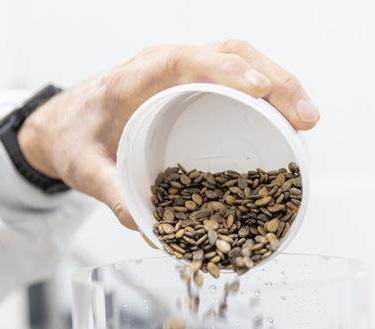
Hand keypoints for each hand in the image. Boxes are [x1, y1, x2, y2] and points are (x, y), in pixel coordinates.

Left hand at [18, 40, 319, 228]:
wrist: (65, 125)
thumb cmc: (75, 138)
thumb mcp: (84, 168)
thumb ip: (109, 193)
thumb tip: (148, 227)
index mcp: (139, 75)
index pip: (186, 59)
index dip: (226, 70)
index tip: (259, 89)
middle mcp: (168, 65)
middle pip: (231, 54)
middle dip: (274, 80)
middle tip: (304, 116)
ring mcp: (186, 72)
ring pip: (243, 62)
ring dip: (280, 86)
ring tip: (308, 120)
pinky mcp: (197, 86)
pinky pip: (240, 80)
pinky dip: (269, 96)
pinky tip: (288, 121)